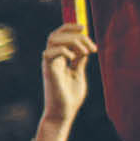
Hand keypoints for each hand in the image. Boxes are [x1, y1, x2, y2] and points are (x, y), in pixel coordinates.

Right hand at [36, 24, 96, 140]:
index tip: (85, 28)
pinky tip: (74, 59)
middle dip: (73, 32)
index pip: (60, 35)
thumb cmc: (70, 97)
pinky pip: (50, 53)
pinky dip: (64, 51)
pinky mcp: (48, 71)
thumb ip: (79, 60)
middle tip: (91, 44)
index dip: (70, 28)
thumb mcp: (78, 74)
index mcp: (59, 58)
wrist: (63, 113)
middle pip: (56, 34)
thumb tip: (84, 47)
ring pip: (53, 39)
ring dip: (72, 40)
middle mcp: (52, 59)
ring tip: (85, 52)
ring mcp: (49, 64)